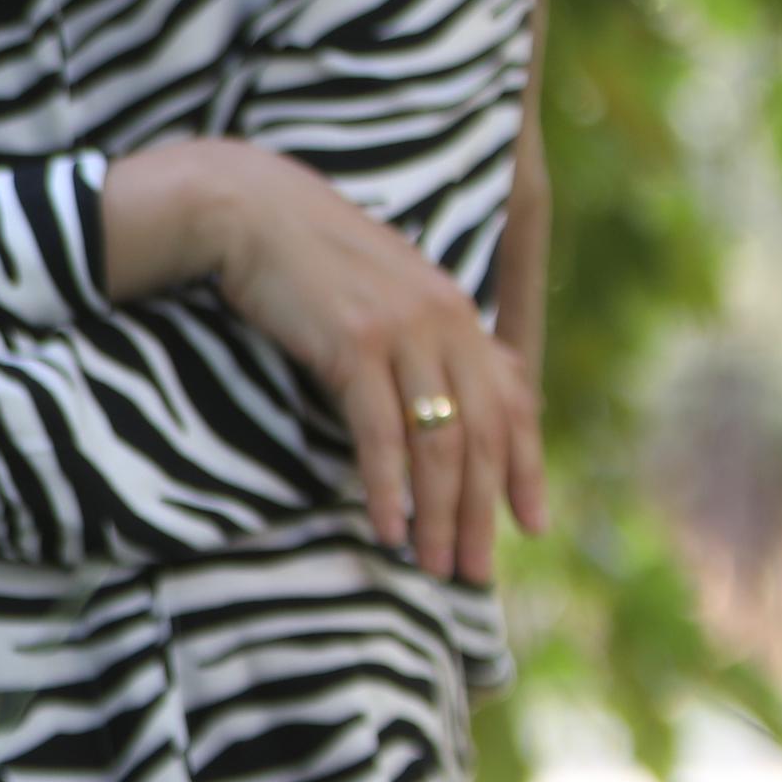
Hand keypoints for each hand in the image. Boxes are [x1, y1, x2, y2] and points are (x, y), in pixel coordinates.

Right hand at [100, 138, 544, 583]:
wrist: (249, 208)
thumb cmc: (311, 257)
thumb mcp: (388, 292)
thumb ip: (431, 338)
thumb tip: (474, 388)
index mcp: (458, 312)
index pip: (512, 404)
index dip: (528, 469)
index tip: (533, 525)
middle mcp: (443, 321)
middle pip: (481, 435)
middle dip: (481, 513)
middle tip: (475, 573)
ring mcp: (401, 331)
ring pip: (438, 442)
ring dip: (439, 515)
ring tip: (433, 566)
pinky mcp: (353, 343)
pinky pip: (380, 432)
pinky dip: (388, 487)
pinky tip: (388, 528)